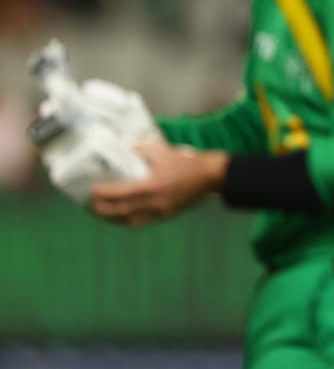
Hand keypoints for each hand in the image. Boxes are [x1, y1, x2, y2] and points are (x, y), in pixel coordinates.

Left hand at [90, 141, 227, 226]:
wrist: (208, 176)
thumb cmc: (185, 161)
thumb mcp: (162, 150)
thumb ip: (141, 148)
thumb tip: (125, 147)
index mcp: (151, 186)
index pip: (120, 193)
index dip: (104, 193)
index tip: (92, 190)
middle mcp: (153, 202)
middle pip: (121, 211)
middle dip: (103, 209)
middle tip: (90, 204)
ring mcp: (160, 211)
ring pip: (130, 220)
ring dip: (114, 218)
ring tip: (102, 213)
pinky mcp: (166, 215)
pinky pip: (143, 221)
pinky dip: (130, 219)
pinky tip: (124, 215)